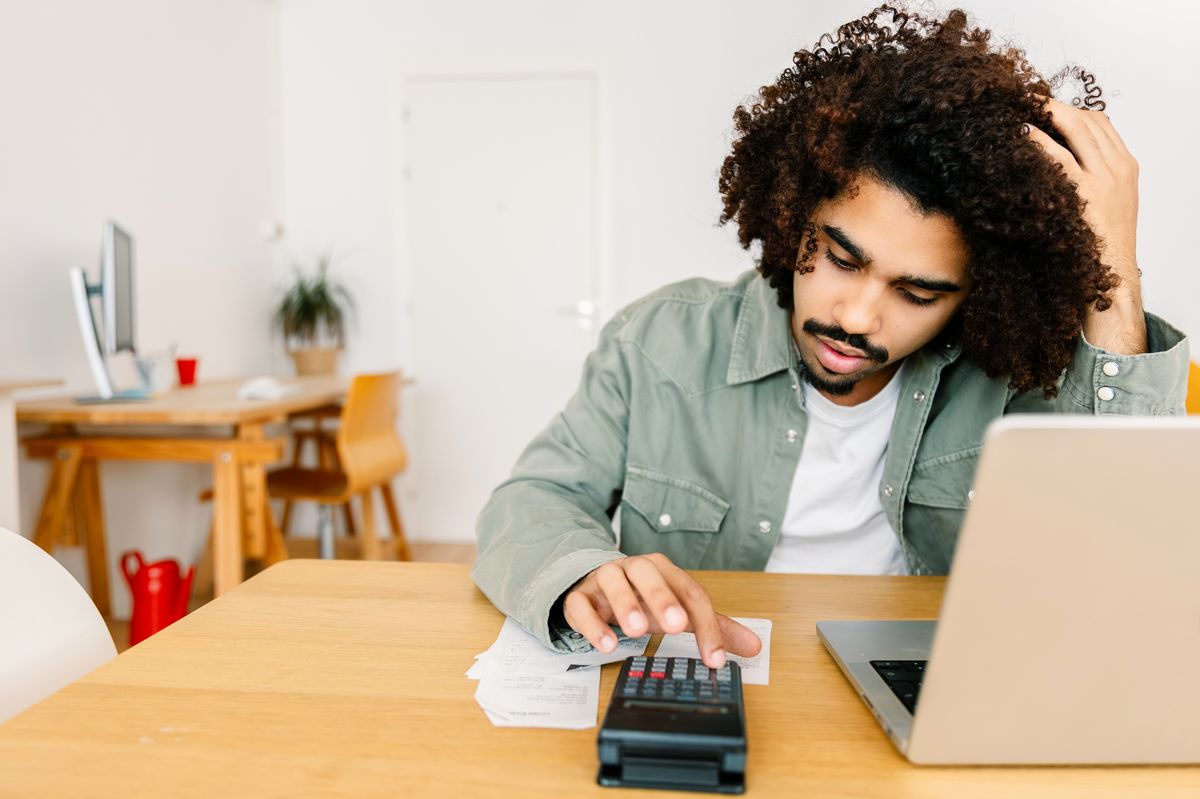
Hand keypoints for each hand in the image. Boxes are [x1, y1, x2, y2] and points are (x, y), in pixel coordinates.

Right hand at [563, 552, 761, 668]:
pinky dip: (592, 623)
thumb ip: (713, 626)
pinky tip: (606, 644)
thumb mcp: (678, 611)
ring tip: (636, 631)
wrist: (595, 587)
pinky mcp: (579, 596)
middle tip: (676, 625)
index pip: (690, 591)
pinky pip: (581, 605)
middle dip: (663, 597)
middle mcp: (634, 568)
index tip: (715, 657)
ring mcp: (604, 579)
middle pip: (649, 573)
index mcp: (664, 570)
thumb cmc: (642, 599)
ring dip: (625, 604)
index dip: (706, 624)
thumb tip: (754, 646)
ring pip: (613, 581)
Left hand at [1025, 97, 1139, 281]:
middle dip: (1056, 105)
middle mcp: (1118, 167)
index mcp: (1126, 166)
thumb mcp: (1109, 203)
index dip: (1071, 109)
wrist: (1111, 275)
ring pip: (1076, 129)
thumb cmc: (1101, 244)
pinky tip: (1022, 132)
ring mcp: (1103, 178)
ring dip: (1047, 113)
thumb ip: (1094, 178)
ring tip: (1021, 107)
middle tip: (1028, 98)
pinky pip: (1058, 155)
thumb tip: (1062, 160)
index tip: (1047, 105)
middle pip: (1087, 120)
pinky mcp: (1085, 193)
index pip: (1100, 123)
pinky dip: (1039, 139)